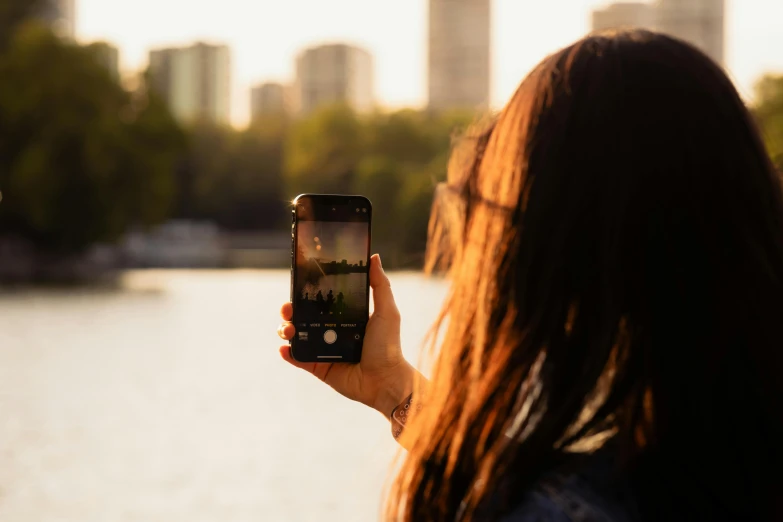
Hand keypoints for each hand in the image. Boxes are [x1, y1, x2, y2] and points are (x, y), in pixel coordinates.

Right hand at [277, 254, 416, 416]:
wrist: (385, 380)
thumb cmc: (389, 346)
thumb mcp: (386, 311)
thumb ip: (380, 285)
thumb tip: (374, 257)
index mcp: (345, 317)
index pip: (321, 301)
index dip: (307, 294)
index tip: (298, 285)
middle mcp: (332, 331)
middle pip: (304, 317)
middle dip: (290, 311)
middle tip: (288, 309)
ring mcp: (324, 349)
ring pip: (298, 336)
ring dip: (286, 330)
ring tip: (287, 330)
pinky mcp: (319, 367)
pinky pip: (299, 359)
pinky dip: (288, 353)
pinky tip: (284, 348)